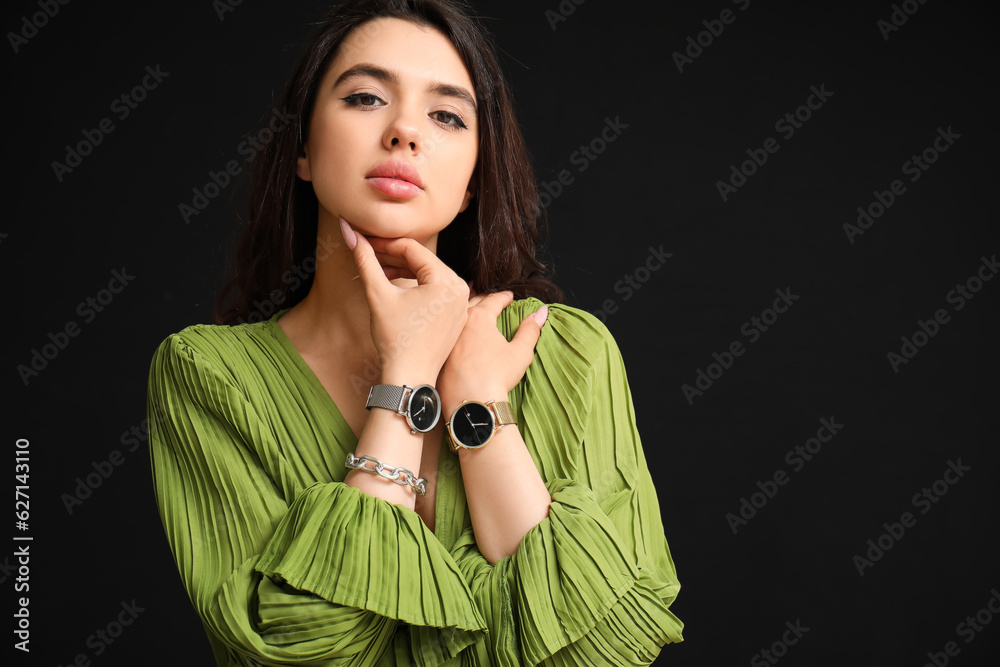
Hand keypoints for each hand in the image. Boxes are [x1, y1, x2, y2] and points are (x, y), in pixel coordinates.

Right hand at [340, 217, 469, 383]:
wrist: (408, 378)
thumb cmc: (395, 339)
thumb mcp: (378, 294)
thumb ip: (365, 259)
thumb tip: (346, 229)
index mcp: (447, 280)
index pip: (411, 249)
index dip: (383, 243)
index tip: (362, 241)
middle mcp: (460, 289)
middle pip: (421, 262)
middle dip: (390, 258)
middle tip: (364, 255)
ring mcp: (460, 303)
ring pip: (427, 277)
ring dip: (400, 273)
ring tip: (373, 274)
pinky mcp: (456, 316)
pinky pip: (434, 293)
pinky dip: (414, 289)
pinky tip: (391, 290)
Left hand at [437, 288, 548, 414]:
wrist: (470, 403)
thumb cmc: (497, 377)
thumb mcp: (520, 352)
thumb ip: (531, 330)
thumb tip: (542, 312)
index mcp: (479, 318)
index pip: (493, 300)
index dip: (503, 297)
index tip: (509, 296)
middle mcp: (459, 323)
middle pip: (471, 302)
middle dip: (481, 296)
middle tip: (487, 295)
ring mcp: (445, 338)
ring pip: (454, 317)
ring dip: (463, 309)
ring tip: (468, 307)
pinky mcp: (437, 354)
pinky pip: (443, 334)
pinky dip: (450, 329)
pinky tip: (453, 332)